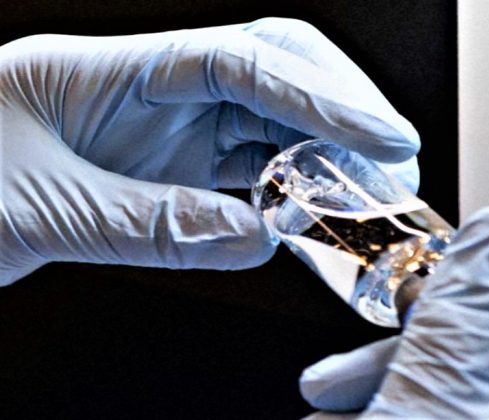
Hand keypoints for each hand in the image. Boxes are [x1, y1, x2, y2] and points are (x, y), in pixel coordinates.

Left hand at [0, 18, 419, 284]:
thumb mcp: (39, 211)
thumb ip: (153, 224)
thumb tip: (256, 238)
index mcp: (110, 70)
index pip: (241, 63)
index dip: (323, 97)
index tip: (386, 137)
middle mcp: (151, 88)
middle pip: (273, 70)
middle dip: (343, 109)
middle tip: (395, 162)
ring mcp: (166, 126)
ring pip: (271, 119)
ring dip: (328, 151)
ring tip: (371, 192)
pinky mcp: (172, 164)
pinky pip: (250, 164)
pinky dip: (292, 185)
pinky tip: (316, 208)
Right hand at [300, 207, 488, 417]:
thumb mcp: (440, 401)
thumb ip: (469, 317)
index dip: (457, 331)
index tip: (397, 330)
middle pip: (473, 377)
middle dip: (388, 374)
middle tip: (332, 387)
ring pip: (433, 403)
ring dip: (367, 400)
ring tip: (326, 413)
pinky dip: (372, 416)